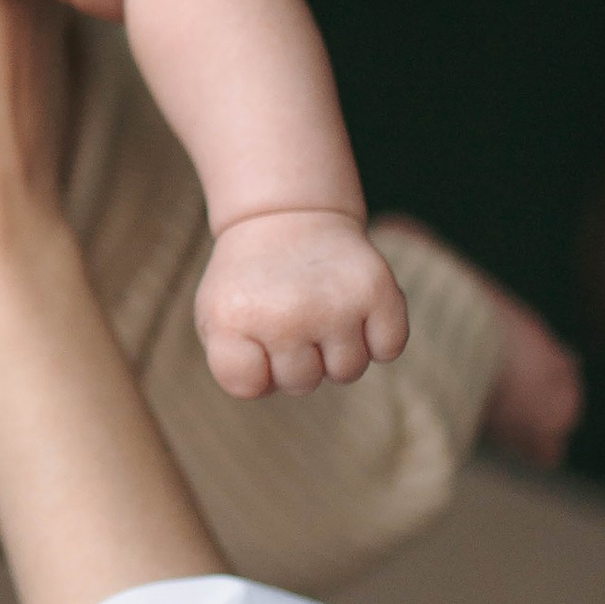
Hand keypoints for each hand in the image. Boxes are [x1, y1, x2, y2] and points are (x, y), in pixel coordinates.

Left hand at [195, 211, 410, 398]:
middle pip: (302, 384)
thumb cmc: (251, 283)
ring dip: (337, 351)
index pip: (247, 385)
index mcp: (233, 318)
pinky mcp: (377, 289)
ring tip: (319, 310)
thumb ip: (231, 363)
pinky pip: (389, 349)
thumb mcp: (216, 316)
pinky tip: (354, 308)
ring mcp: (335, 303)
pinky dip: (379, 337)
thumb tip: (266, 384)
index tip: (251, 332)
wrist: (287, 218)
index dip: (254, 367)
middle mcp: (285, 314)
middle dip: (297, 359)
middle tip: (289, 316)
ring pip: (348, 372)